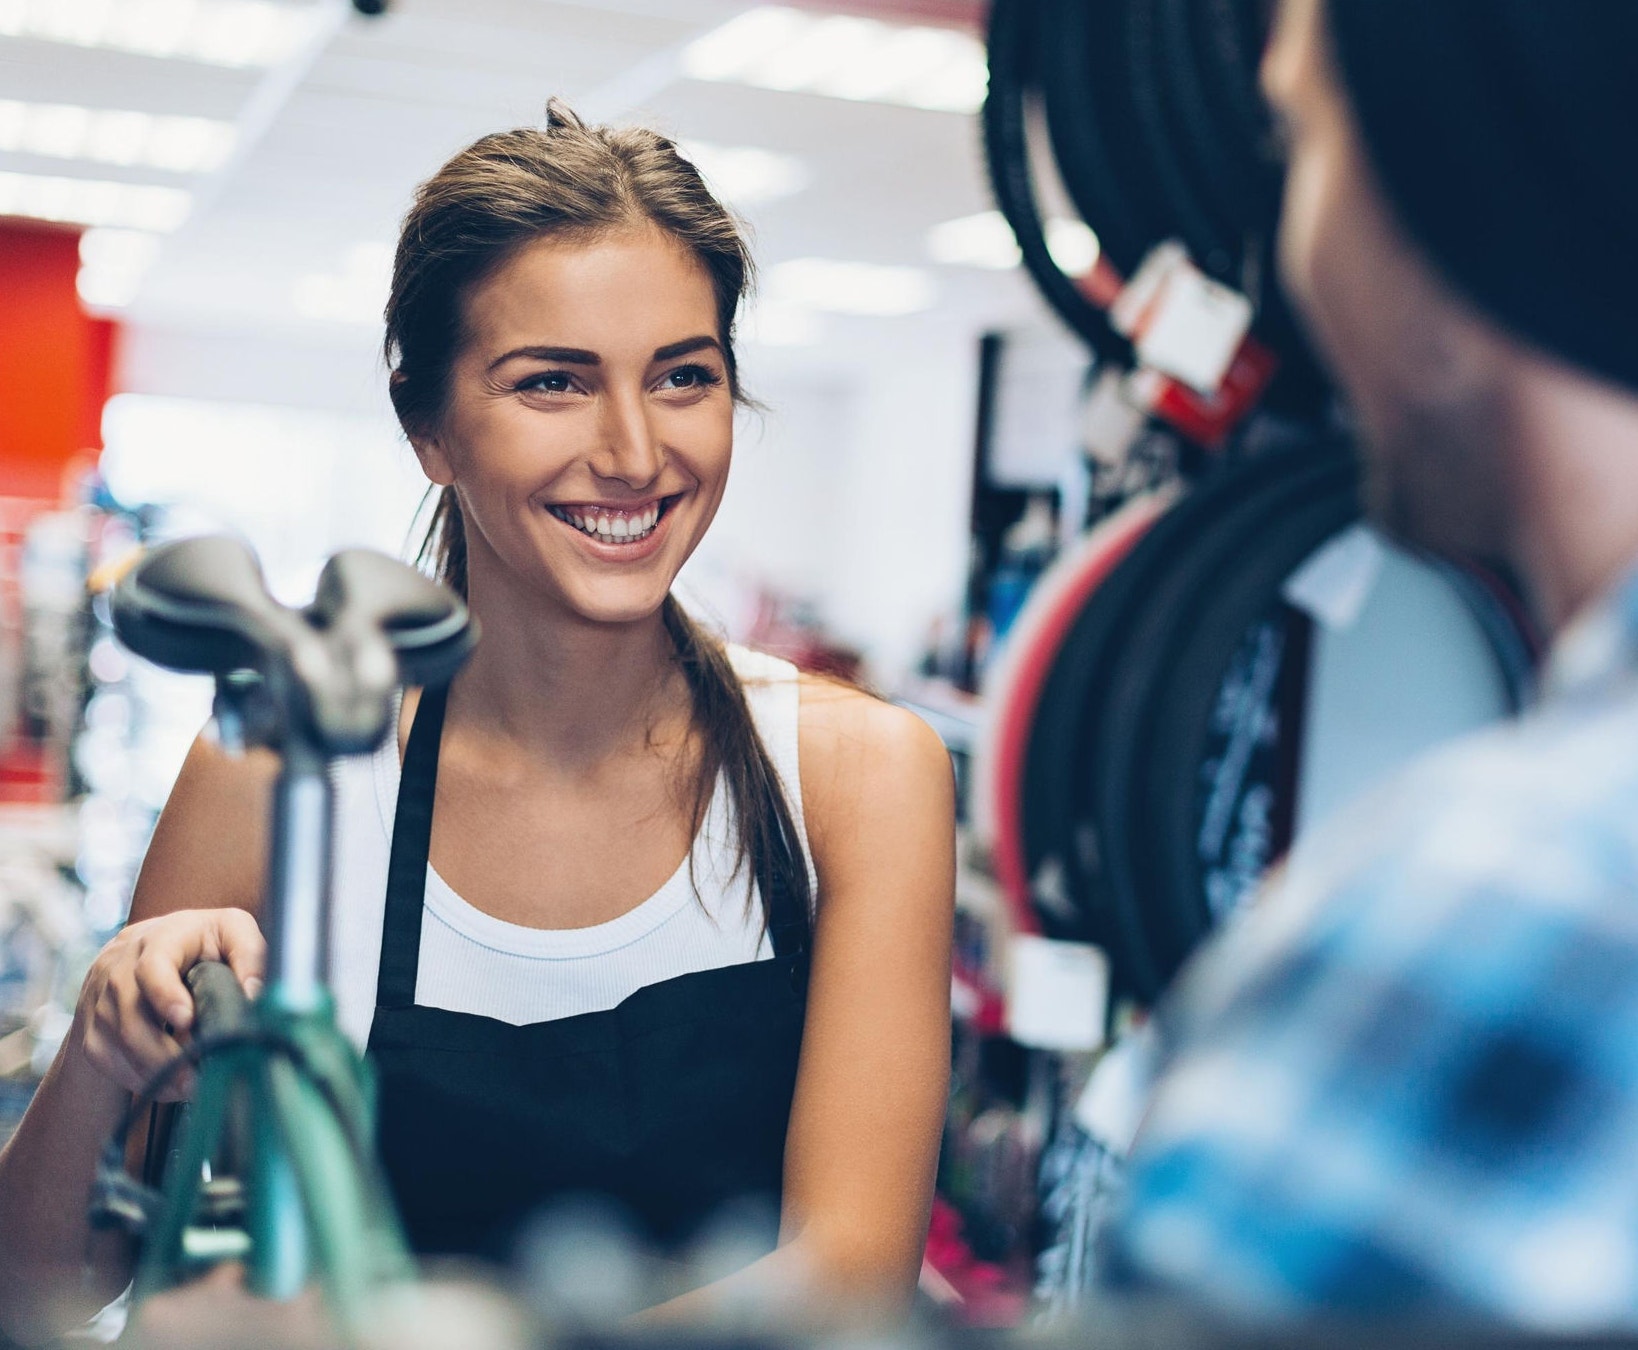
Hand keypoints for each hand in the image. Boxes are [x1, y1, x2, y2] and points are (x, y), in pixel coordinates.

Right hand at [73, 909, 265, 1100]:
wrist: (146, 949)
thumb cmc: (201, 941)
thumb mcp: (232, 931)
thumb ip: (249, 955)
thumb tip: (256, 995)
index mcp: (159, 938)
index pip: (152, 965)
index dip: (166, 994)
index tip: (187, 1020)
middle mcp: (120, 964)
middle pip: (129, 1012)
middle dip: (162, 1051)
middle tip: (196, 1077)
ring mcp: (99, 996)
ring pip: (115, 1040)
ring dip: (151, 1070)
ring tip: (189, 1086)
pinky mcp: (91, 1024)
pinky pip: (104, 1057)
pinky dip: (135, 1077)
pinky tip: (166, 1085)